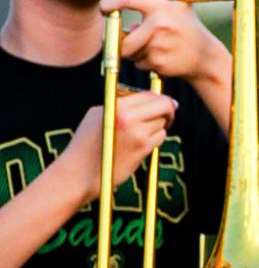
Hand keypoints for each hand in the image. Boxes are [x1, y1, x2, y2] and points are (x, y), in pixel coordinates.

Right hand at [61, 89, 177, 205]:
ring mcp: (138, 135)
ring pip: (162, 124)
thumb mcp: (97, 114)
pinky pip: (159, 139)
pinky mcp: (142, 150)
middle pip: (163, 107)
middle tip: (169, 113)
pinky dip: (155, 138)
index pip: (148, 95)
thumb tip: (146, 98)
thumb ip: (121, 103)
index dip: (160, 97)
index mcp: (117, 106)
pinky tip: (143, 141)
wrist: (80, 172)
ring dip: (159, 126)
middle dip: (168, 109)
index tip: (166, 102)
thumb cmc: (86, 143)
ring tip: (146, 129)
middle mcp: (129, 118)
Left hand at [103, 0, 231, 87]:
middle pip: (122, 36)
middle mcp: (159, 27)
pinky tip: (157, 55)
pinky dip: (143, 61)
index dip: (110, 3)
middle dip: (120, 38)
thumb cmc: (189, 24)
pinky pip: (138, 64)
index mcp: (161, 8)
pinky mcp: (158, 64)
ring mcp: (158, 48)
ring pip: (129, 51)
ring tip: (148, 43)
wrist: (204, 56)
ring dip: (133, 49)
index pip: (127, 0)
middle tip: (126, 34)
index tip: (104, 8)